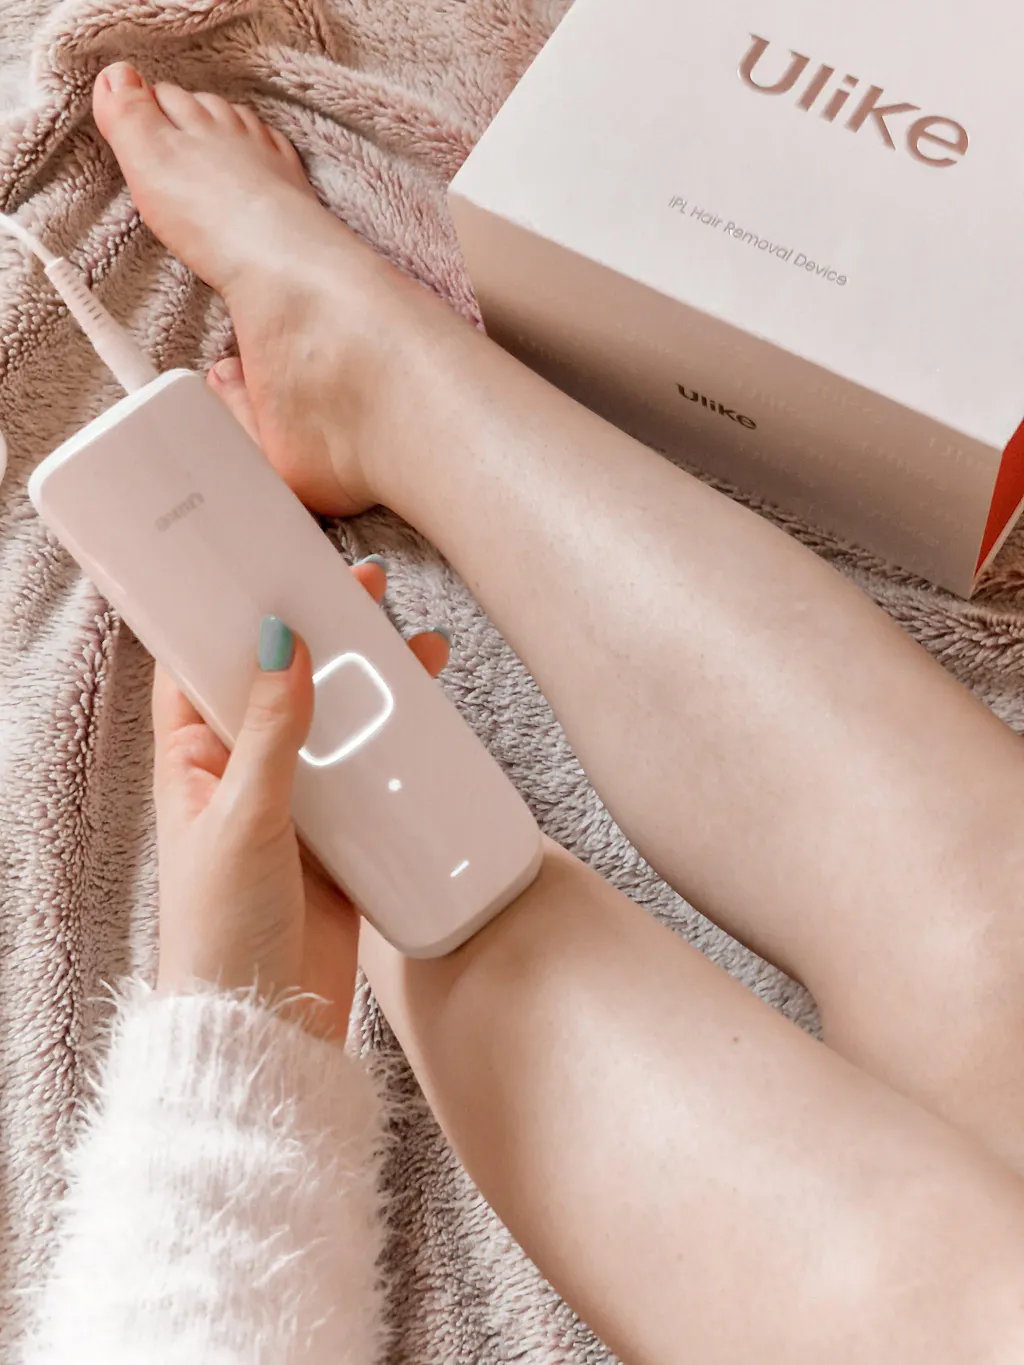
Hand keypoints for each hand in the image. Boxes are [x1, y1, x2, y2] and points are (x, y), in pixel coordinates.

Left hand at [152, 559, 448, 1038]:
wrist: (266, 1023)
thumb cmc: (222, 930)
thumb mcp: (244, 820)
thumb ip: (270, 734)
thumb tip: (282, 644)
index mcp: (194, 762)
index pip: (200, 667)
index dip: (229, 615)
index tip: (264, 567)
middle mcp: (242, 774)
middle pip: (282, 684)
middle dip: (318, 635)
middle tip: (358, 589)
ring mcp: (295, 804)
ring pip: (334, 724)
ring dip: (368, 685)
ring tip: (412, 643)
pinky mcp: (340, 838)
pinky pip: (370, 776)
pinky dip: (397, 746)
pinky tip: (428, 720)